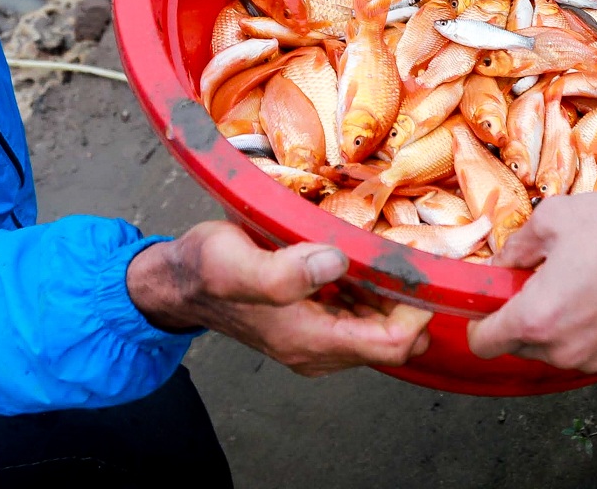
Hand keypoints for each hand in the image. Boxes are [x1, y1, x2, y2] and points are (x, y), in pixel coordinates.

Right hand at [127, 221, 431, 375]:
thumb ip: (284, 272)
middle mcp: (320, 349)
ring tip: (392, 247)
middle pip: (395, 339)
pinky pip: (362, 313)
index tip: (419, 266)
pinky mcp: (314, 321)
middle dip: (413, 298)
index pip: (392, 344)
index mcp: (309, 340)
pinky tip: (365, 253)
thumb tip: (334, 261)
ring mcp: (318, 338)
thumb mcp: (235, 263)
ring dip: (394, 291)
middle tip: (411, 250)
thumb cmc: (205, 269)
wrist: (177, 281)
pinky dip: (374, 287)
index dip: (417, 310)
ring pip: (382, 326)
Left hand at [466, 194, 596, 374]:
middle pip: (520, 346)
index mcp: (535, 319)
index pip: (484, 343)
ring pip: (557, 350)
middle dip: (523, 318)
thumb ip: (517, 244)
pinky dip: (591, 331)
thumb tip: (504, 260)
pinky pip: (591, 350)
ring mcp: (594, 360)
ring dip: (559, 326)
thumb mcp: (553, 219)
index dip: (481, 321)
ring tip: (581, 285)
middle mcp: (561, 351)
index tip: (494, 300)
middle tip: (542, 280)